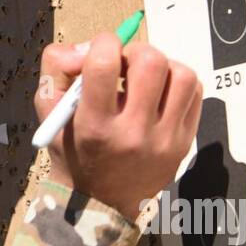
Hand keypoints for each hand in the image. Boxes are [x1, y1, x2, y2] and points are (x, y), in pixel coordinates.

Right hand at [33, 33, 202, 220]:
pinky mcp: (184, 143)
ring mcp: (165, 141)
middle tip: (124, 65)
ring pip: (182, 75)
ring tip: (145, 79)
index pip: (104, 64)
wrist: (100, 202)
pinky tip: (160, 93)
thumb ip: (58, 67)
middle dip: (135, 51)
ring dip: (162, 66)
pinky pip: (195, 93)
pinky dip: (178, 82)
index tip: (100, 52)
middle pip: (151, 62)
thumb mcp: (50, 110)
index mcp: (94, 126)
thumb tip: (89, 45)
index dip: (103, 43)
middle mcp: (133, 134)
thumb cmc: (72, 149)